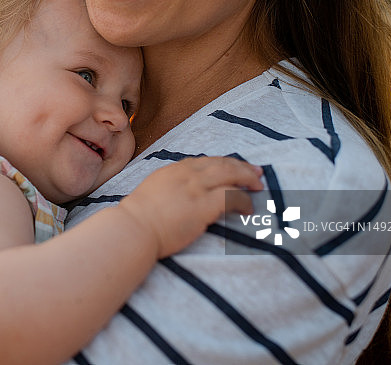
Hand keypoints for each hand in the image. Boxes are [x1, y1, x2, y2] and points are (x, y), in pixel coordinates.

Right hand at [118, 157, 263, 258]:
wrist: (133, 229)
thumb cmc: (137, 218)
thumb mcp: (153, 191)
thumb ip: (170, 187)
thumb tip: (181, 194)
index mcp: (174, 169)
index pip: (206, 161)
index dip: (224, 163)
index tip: (236, 167)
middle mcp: (187, 174)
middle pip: (222, 164)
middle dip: (242, 167)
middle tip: (257, 173)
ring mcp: (196, 188)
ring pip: (231, 175)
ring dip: (247, 179)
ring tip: (258, 187)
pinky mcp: (203, 206)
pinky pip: (232, 198)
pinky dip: (244, 201)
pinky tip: (249, 209)